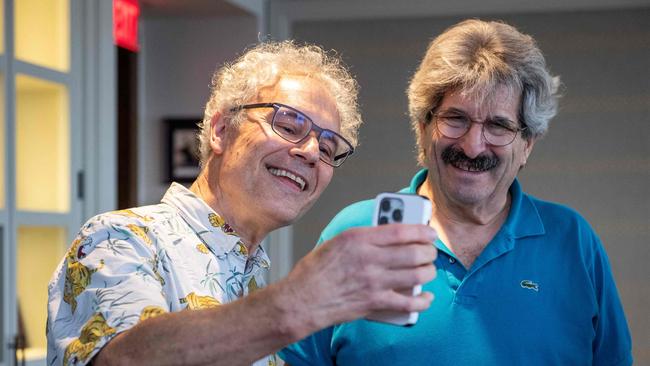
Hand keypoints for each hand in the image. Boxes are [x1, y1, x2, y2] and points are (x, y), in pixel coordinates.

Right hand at [279, 224, 436, 335]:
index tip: (429, 231)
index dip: (422, 230)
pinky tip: (425, 297)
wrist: (301, 300)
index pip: (401, 230)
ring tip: (428, 270)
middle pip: (414, 252)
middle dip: (429, 252)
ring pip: (417, 275)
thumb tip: (389, 236)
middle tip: (430, 252)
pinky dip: (422, 301)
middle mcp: (368, 258)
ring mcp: (373, 282)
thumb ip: (364, 238)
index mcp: (357, 238)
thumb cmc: (315, 272)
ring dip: (428, 273)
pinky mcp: (374, 303)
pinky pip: (409, 303)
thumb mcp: (337, 242)